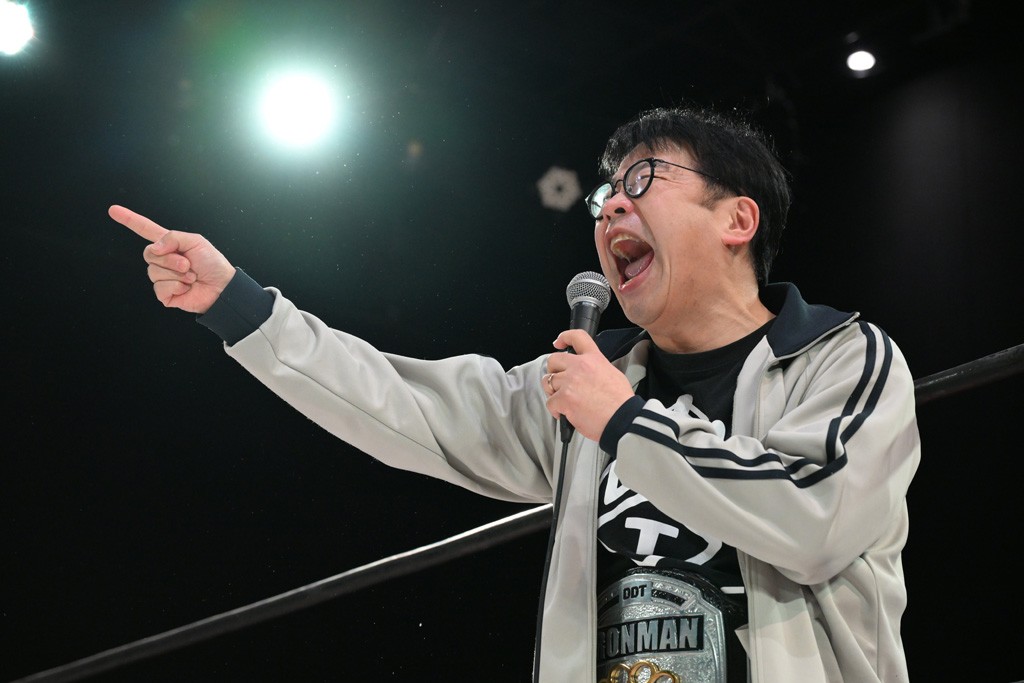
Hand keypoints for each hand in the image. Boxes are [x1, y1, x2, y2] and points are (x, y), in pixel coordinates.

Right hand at [109, 205, 235, 313]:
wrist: (223, 288)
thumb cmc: (213, 264)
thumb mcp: (195, 242)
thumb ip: (173, 238)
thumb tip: (154, 248)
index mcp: (170, 244)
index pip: (145, 230)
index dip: (129, 220)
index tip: (113, 210)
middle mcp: (163, 260)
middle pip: (148, 254)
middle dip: (170, 259)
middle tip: (188, 265)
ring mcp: (163, 277)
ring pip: (154, 272)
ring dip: (176, 275)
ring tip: (191, 277)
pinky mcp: (165, 294)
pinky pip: (160, 289)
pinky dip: (176, 287)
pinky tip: (186, 288)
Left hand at [543, 329, 634, 441]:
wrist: (622, 419)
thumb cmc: (620, 402)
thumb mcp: (613, 374)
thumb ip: (596, 368)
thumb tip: (587, 373)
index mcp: (594, 358)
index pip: (577, 337)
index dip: (564, 337)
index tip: (558, 343)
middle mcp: (580, 366)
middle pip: (553, 360)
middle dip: (553, 370)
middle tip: (560, 382)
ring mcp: (570, 382)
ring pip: (548, 381)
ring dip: (553, 391)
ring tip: (564, 400)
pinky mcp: (564, 398)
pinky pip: (550, 402)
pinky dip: (555, 409)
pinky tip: (566, 414)